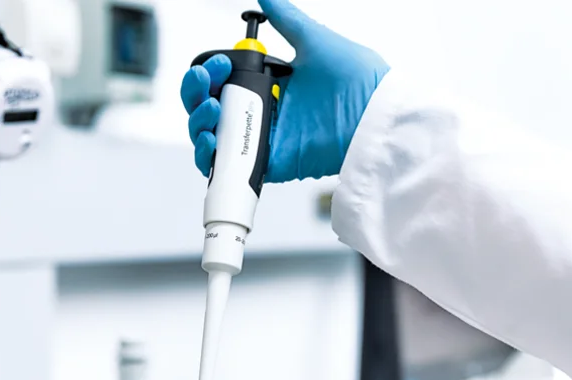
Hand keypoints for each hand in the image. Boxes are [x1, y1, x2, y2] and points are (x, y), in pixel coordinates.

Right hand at [181, 0, 389, 182]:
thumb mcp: (315, 39)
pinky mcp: (269, 164)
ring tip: (210, 114)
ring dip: (198, 126)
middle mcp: (263, 111)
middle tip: (207, 89)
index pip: (221, 81)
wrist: (376, 116)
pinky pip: (231, 167)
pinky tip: (212, 143)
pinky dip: (212, 159)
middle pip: (208, 109)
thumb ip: (286, 18)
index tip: (218, 65)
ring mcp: (264, 139)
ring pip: (212, 138)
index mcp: (268, 83)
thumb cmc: (358, 80)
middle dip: (194, 97)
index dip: (208, 74)